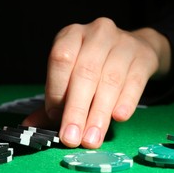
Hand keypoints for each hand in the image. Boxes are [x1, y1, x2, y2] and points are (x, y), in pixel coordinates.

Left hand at [22, 17, 170, 147]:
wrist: (134, 49)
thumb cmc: (94, 68)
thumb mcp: (71, 78)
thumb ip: (52, 103)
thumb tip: (29, 126)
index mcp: (71, 36)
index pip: (61, 59)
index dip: (57, 90)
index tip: (55, 118)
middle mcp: (96, 33)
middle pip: (85, 72)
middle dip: (76, 110)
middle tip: (72, 138)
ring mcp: (123, 42)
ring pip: (110, 80)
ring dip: (99, 114)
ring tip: (92, 139)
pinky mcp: (143, 57)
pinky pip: (135, 81)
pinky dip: (125, 101)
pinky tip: (118, 118)